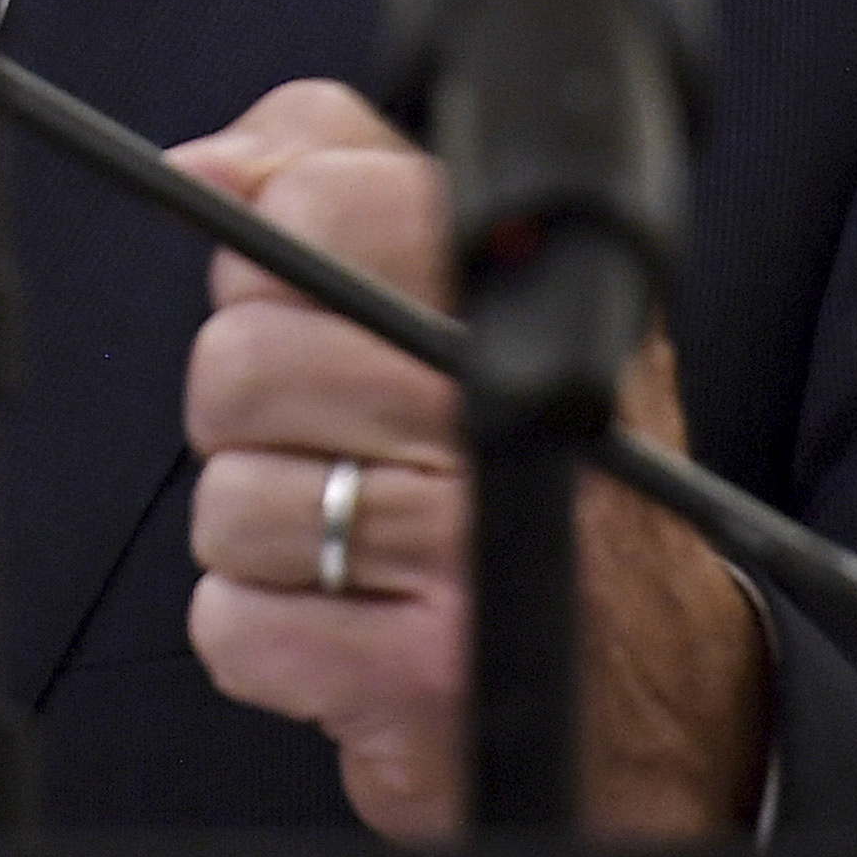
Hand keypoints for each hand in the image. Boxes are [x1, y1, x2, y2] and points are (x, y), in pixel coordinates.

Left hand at [174, 78, 767, 840]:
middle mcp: (510, 411)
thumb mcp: (481, 290)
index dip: (279, 256)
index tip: (314, 301)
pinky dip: (265, 634)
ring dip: (263, 533)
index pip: (323, 201)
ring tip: (357, 538)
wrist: (651, 687)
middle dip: (253, 413)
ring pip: (226, 500)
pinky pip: (233, 624)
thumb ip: (342, 179)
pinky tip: (349, 620)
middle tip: (335, 441)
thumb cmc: (540, 470)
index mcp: (527, 291)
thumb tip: (206, 169)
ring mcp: (468, 552)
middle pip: (240, 361)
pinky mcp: (418, 678)